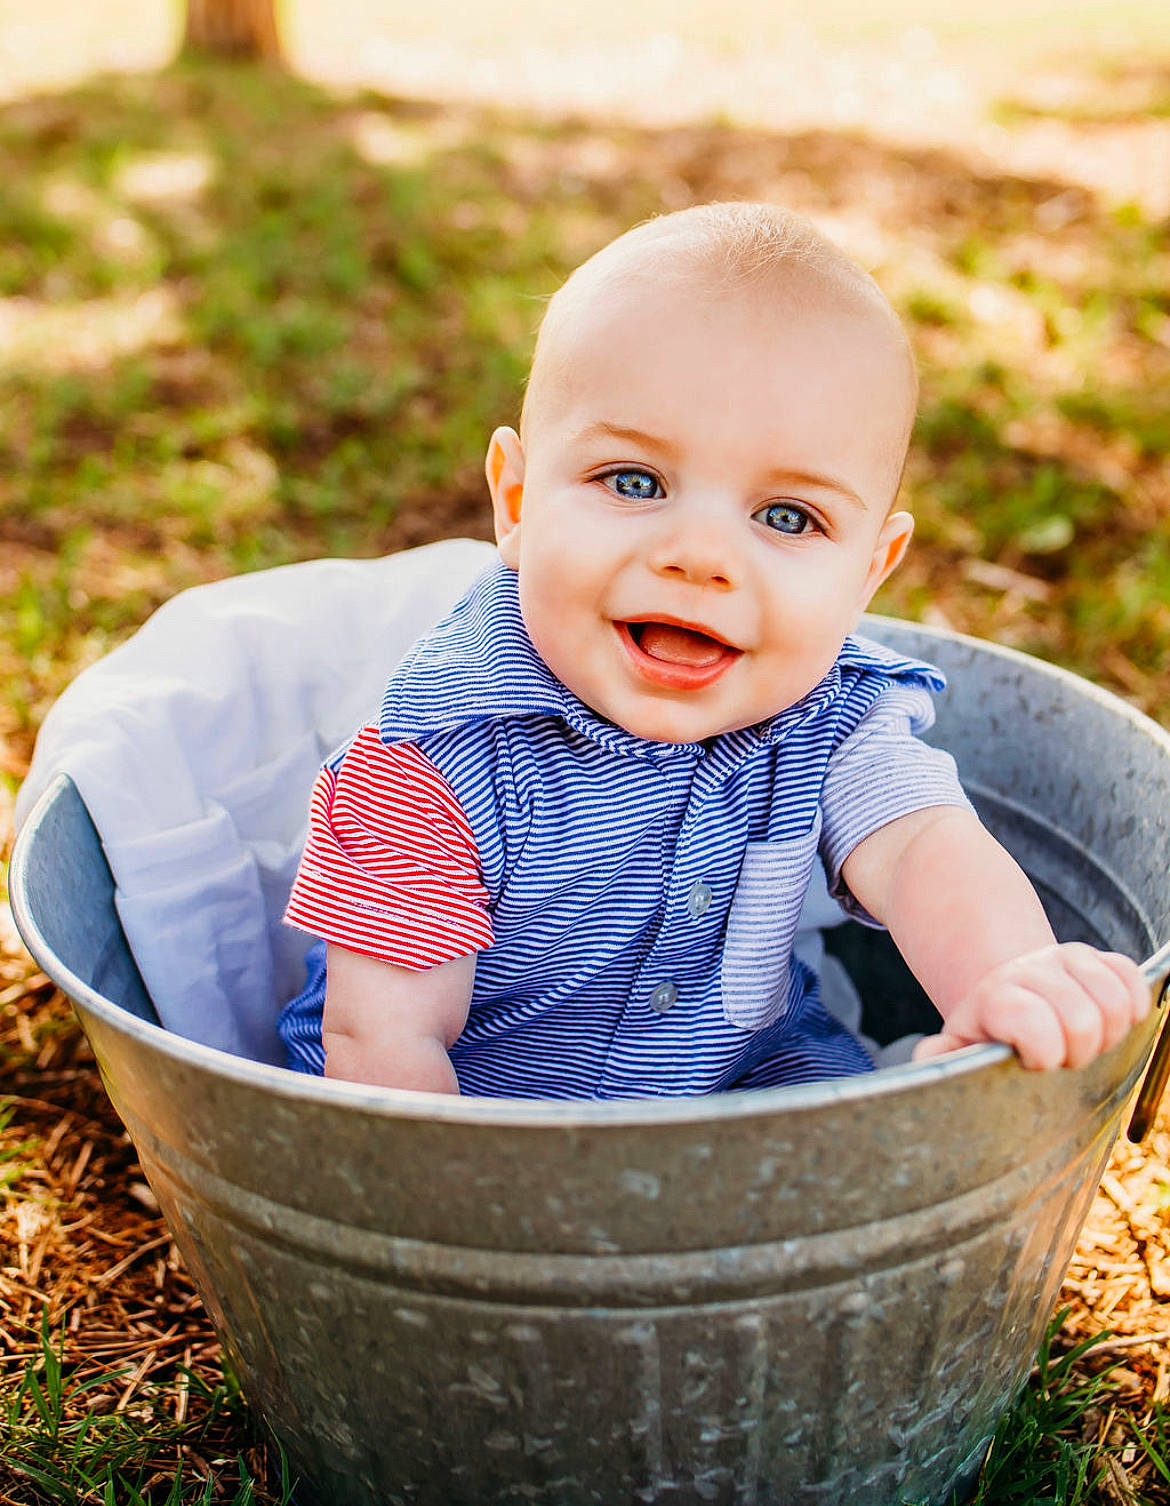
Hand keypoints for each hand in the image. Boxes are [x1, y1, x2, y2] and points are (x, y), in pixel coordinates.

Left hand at [912, 943, 1149, 1069]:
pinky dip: (1132, 1003)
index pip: (1032, 1021)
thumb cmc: (986, 1030)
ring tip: (1084, 1043)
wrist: (1005, 988)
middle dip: (1079, 1052)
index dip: (1043, 1052)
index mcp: (996, 998)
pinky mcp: (1098, 956)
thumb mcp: (957, 1044)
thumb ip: (942, 1054)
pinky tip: (1109, 1020)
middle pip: (1082, 1019)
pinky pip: (1130, 976)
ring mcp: (1066, 959)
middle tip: (1063, 1059)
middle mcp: (1031, 971)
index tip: (1034, 1063)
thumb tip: (929, 1055)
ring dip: (1108, 1033)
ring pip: (1113, 1000)